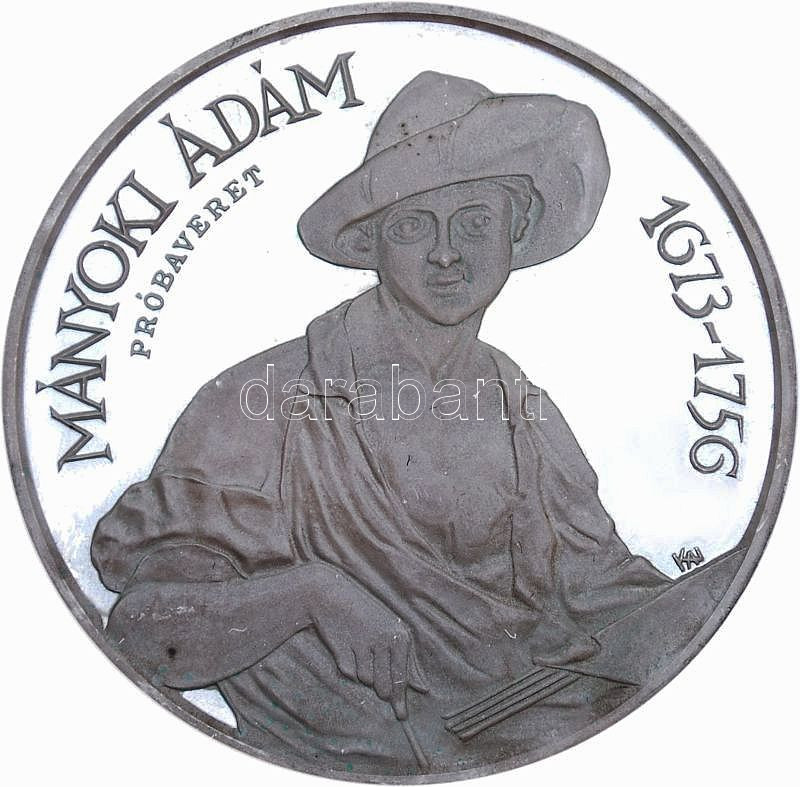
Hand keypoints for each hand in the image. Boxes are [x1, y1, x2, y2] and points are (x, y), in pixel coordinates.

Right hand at [308, 563, 427, 718]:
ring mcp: (364, 645)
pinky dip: (347, 664)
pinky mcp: (344, 649)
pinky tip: (345, 644)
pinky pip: (349, 673)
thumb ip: (407, 661)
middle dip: (379, 688)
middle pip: (384, 687)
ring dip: (362, 671)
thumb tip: (423, 689)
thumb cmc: (365, 615)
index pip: (402, 679)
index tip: (402, 716)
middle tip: (372, 668)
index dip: (400, 699)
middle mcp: (385, 641)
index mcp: (401, 637)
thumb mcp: (390, 631)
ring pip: (366, 681)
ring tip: (359, 647)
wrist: (331, 595)